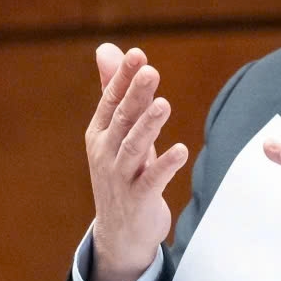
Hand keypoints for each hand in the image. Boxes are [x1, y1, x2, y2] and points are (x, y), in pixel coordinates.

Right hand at [85, 44, 188, 280]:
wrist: (120, 232)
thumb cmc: (122, 171)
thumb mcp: (116, 131)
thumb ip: (114, 90)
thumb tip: (107, 48)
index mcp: (100, 133)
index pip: (111, 100)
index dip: (123, 78)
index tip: (137, 54)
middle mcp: (106, 153)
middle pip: (123, 119)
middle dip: (136, 94)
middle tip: (150, 71)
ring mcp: (120, 177)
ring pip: (134, 147)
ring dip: (149, 125)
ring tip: (163, 104)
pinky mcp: (139, 199)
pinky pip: (153, 180)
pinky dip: (166, 165)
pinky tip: (181, 150)